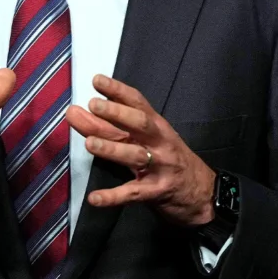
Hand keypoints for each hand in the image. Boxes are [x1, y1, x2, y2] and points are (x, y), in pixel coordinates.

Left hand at [65, 74, 215, 227]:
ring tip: (89, 143)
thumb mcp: (142, 141)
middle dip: (117, 113)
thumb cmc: (167, 160)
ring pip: (136, 156)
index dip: (117, 90)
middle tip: (94, 104)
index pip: (137, 103)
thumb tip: (75, 113)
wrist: (202, 194)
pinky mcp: (157, 192)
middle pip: (140, 124)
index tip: (97, 80)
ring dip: (113, 148)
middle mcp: (160, 142)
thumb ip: (106, 127)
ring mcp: (160, 167)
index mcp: (156, 126)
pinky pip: (134, 193)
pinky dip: (113, 197)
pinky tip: (94, 198)